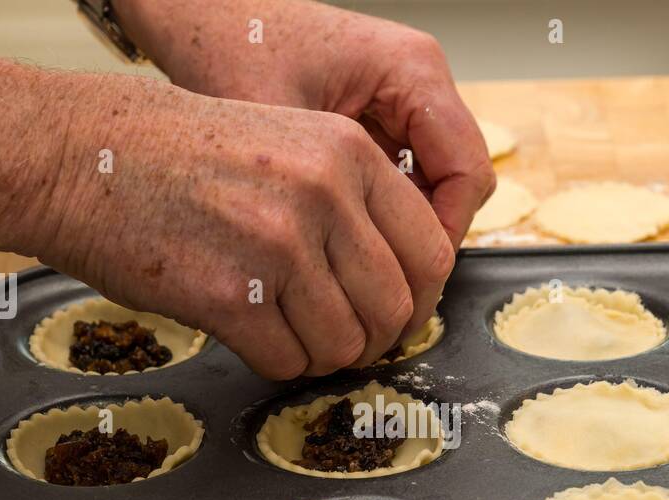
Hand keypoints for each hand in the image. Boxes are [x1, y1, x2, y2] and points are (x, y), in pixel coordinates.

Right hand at [25, 75, 453, 377]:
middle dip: (371, 339)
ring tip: (286, 333)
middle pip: (394, 310)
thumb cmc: (176, 154)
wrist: (79, 156)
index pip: (431, 252)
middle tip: (341, 340)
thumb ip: (349, 202)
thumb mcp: (287, 143)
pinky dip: (275, 363)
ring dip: (320, 355)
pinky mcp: (230, 296)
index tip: (395, 317)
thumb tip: (396, 282)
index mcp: (349, 154)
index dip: (417, 300)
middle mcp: (323, 196)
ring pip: (344, 345)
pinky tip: (249, 335)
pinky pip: (287, 362)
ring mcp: (278, 247)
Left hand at [113, 0, 495, 248]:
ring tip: (364, 283)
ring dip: (404, 239)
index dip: (441, 239)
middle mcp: (420, 83)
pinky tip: (348, 251)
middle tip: (388, 301)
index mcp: (413, 72)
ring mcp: (404, 101)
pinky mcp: (382, 119)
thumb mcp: (278, 129)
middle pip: (460, 189)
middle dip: (426, 248)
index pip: (467, 175)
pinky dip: (383, 222)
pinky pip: (405, 182)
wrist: (202, 15)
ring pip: (436, 191)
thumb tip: (353, 274)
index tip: (406, 285)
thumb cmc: (232, 44)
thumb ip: (325, 194)